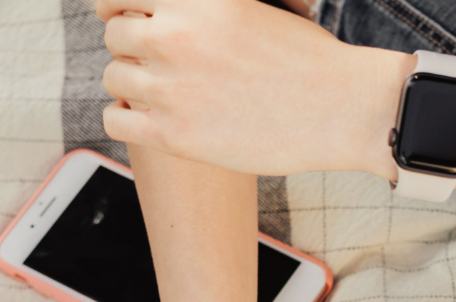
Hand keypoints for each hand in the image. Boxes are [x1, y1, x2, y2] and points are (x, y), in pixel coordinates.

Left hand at [97, 0, 406, 178]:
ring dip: (133, 83)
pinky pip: (114, 119)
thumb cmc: (304, 57)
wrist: (341, 108)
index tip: (123, 17)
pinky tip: (150, 118)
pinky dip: (125, 116)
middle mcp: (176, 36)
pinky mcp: (173, 134)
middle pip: (115, 35)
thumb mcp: (250, 5)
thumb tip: (160, 15)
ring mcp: (171, 86)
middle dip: (133, 48)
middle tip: (162, 64)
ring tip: (165, 93)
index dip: (116, 6)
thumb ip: (200, 8)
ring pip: (114, 77)